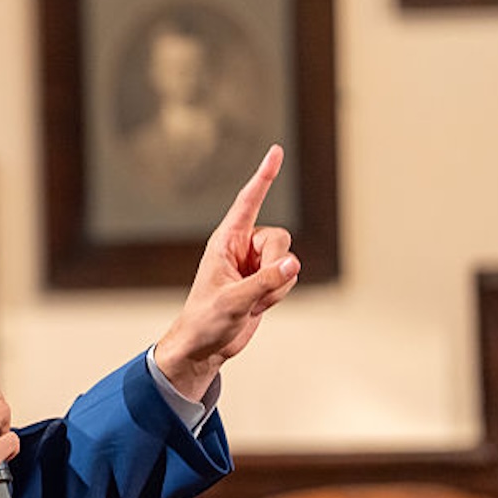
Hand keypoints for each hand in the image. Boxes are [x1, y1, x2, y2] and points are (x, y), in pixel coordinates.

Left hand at [154, 145, 299, 400]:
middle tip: (256, 288)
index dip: (263, 176)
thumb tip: (292, 264)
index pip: (248, 201)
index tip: (276, 151)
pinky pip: (288, 278)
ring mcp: (255, 264)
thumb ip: (264, 282)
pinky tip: (258, 307)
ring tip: (251, 302)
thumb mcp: (233, 301)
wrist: (205, 347)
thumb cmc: (205, 320)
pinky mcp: (264, 280)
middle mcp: (241, 247)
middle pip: (280, 237)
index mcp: (224, 241)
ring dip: (276, 285)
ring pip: (288, 260)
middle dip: (275, 264)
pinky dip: (278, 295)